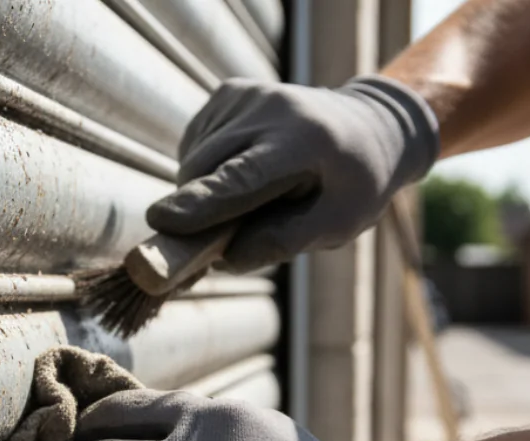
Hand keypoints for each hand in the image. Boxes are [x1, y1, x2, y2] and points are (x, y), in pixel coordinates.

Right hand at [147, 76, 438, 271]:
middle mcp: (272, 108)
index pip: (243, 177)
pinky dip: (207, 171)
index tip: (162, 222)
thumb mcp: (338, 223)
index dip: (202, 203)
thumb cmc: (354, 184)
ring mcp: (246, 95)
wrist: (368, 125)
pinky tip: (239, 172)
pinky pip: (195, 147)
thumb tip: (224, 258)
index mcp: (307, 142)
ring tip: (248, 200)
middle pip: (207, 171)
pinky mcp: (228, 92)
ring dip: (204, 194)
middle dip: (197, 213)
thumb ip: (284, 242)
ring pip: (194, 162)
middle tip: (219, 242)